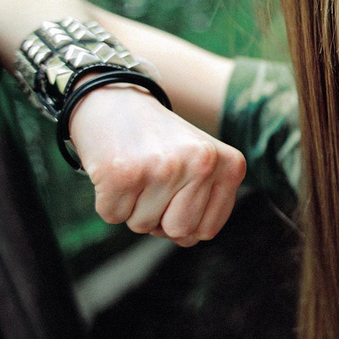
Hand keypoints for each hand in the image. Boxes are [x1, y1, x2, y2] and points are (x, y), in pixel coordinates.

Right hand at [69, 84, 245, 246]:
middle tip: (154, 180)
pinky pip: (113, 217)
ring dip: (134, 206)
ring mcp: (163, 167)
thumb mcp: (202, 162)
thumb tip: (189, 238)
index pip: (208, 230)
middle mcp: (202, 163)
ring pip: (143, 226)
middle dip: (160, 217)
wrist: (116, 100)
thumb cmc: (161, 141)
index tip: (177, 188)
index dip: (185, 218)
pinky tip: (117, 170)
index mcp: (229, 164)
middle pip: (179, 232)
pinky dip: (109, 200)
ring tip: (137, 170)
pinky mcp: (123, 173)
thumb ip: (207, 202)